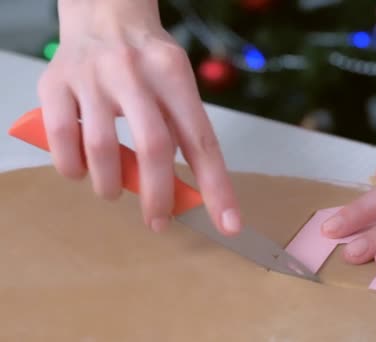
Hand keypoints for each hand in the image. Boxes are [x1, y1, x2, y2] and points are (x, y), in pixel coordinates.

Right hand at [38, 0, 240, 233]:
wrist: (105, 13)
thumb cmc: (148, 60)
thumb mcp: (177, 84)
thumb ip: (180, 130)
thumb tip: (181, 191)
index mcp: (175, 77)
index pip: (202, 140)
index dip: (217, 187)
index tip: (229, 224)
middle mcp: (135, 74)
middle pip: (154, 147)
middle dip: (158, 196)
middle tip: (158, 221)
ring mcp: (92, 76)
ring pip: (102, 147)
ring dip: (110, 185)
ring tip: (113, 191)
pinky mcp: (56, 83)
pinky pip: (63, 138)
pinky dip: (72, 166)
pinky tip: (81, 171)